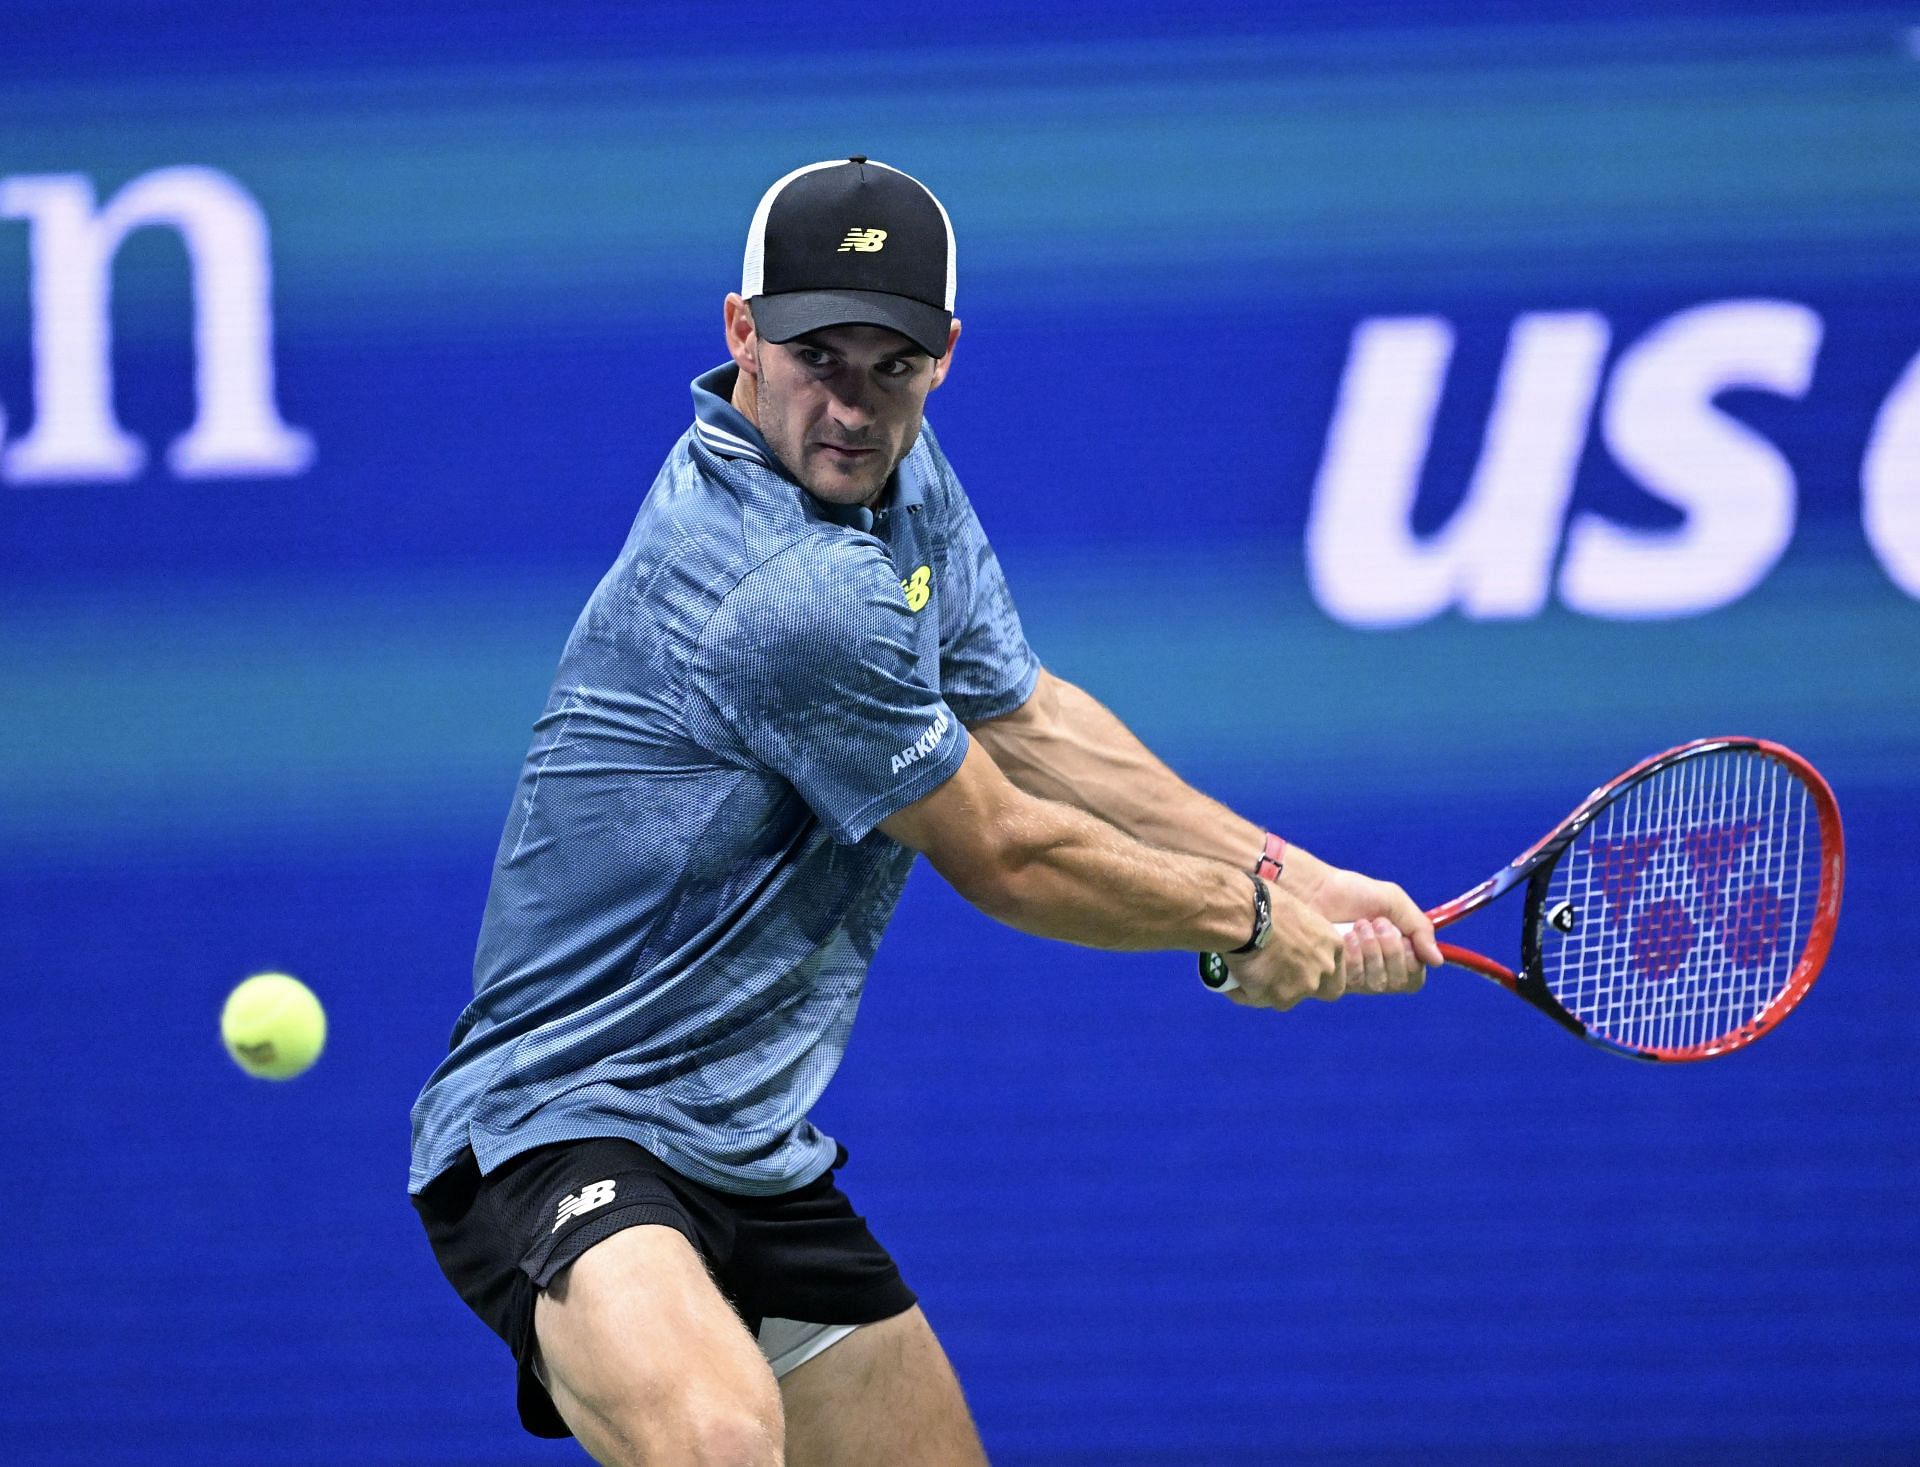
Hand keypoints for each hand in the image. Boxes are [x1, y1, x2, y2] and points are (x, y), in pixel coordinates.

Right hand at [1217, 882, 1346, 1011]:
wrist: (1247, 916)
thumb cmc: (1266, 902)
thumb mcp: (1296, 915)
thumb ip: (1300, 937)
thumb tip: (1285, 944)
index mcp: (1333, 944)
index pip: (1335, 970)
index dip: (1318, 973)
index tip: (1299, 968)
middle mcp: (1325, 968)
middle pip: (1317, 990)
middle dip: (1297, 987)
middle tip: (1273, 977)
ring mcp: (1304, 987)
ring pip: (1285, 997)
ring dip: (1267, 989)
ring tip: (1243, 971)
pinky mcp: (1280, 999)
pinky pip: (1258, 999)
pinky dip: (1244, 992)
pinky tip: (1232, 977)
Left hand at [1299, 861, 1442, 991]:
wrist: (1316, 889)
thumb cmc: (1353, 893)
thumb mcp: (1394, 903)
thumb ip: (1419, 929)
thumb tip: (1438, 961)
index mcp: (1393, 957)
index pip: (1413, 980)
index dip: (1410, 959)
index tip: (1399, 932)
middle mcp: (1374, 972)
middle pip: (1396, 983)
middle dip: (1390, 949)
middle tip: (1375, 923)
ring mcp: (1352, 978)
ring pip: (1376, 984)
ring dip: (1372, 950)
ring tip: (1358, 926)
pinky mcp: (1330, 979)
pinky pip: (1351, 983)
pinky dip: (1353, 957)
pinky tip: (1345, 937)